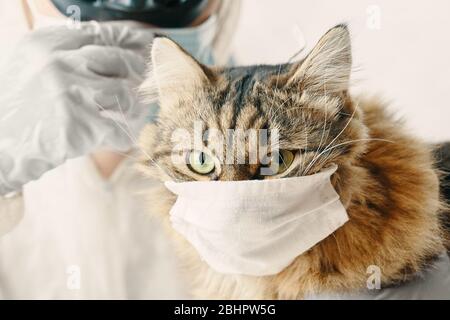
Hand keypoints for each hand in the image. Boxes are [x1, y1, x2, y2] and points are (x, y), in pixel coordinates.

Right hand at [0, 23, 153, 194]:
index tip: (143, 44)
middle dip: (136, 73)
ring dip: (133, 107)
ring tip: (129, 115)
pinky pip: (120, 128)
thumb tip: (113, 49)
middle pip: (120, 60)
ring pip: (125, 93)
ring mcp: (71, 94)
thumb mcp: (31, 67)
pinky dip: (125, 134)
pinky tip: (121, 136)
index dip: (128, 40)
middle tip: (140, 84)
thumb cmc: (17, 109)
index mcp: (46, 44)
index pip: (101, 33)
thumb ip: (66, 54)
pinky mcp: (80, 127)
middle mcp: (59, 64)